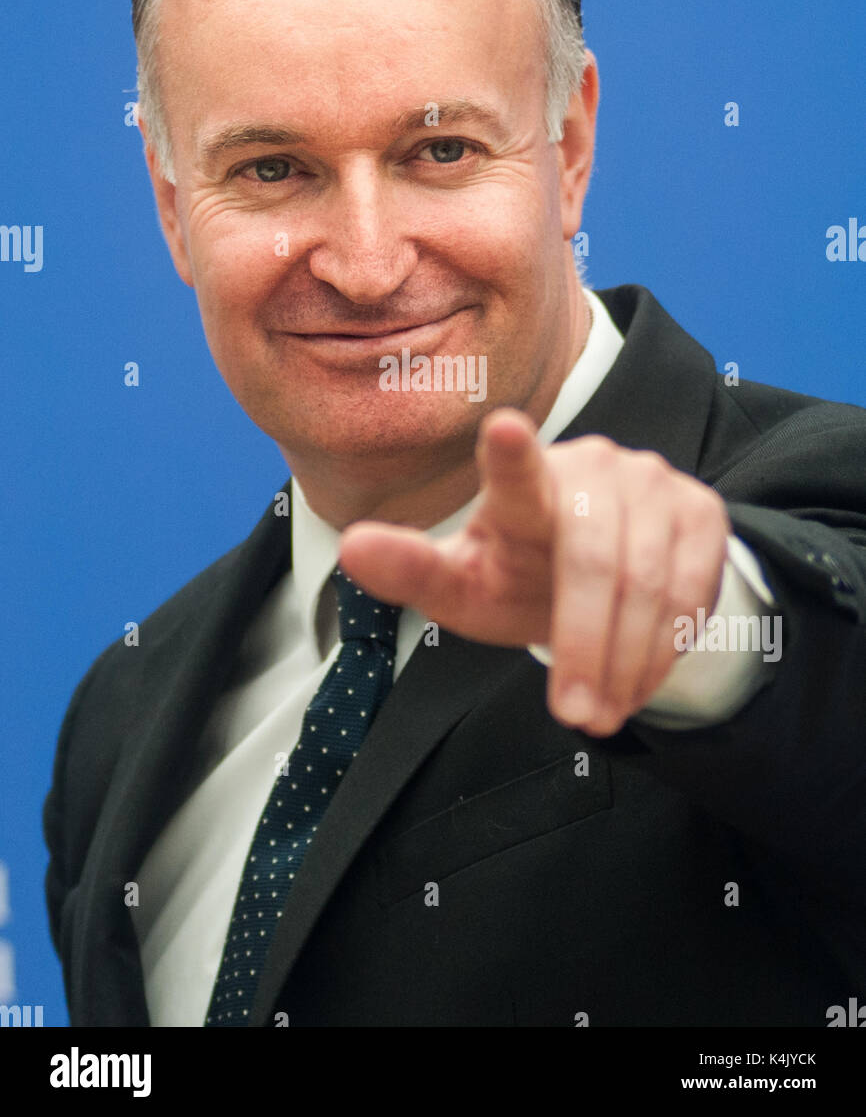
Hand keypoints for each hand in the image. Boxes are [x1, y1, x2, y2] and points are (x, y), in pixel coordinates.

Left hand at [338, 408, 730, 734]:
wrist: (603, 585)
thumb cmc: (519, 579)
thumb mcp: (466, 587)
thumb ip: (413, 571)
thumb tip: (350, 547)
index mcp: (521, 488)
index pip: (514, 471)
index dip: (510, 456)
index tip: (504, 428)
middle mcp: (591, 468)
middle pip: (593, 561)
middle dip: (584, 645)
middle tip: (575, 715)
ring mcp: (652, 482)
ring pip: (648, 582)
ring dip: (627, 661)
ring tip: (602, 713)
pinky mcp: (702, 509)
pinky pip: (692, 588)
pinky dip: (665, 649)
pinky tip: (639, 680)